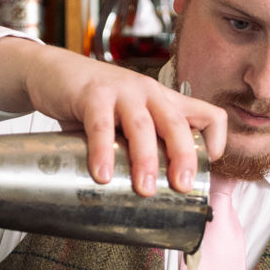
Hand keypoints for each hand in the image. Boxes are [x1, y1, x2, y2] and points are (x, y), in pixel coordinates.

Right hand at [20, 47, 226, 196]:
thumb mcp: (128, 122)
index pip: (209, 116)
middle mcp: (150, 93)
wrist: (53, 72)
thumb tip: (150, 197)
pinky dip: (103, 151)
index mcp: (165, 102)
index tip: (203, 172)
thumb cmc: (95, 103)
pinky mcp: (93, 94)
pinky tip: (102, 174)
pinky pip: (101, 125)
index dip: (216, 143)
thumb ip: (139, 148)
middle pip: (178, 123)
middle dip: (183, 157)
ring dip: (146, 159)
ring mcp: (123, 91)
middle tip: (181, 187)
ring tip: (144, 188)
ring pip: (143, 125)